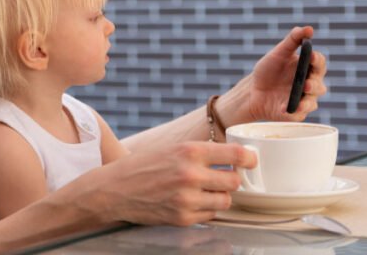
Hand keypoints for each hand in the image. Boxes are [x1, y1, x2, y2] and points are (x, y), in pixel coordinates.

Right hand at [84, 141, 256, 225]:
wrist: (115, 189)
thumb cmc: (144, 166)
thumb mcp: (173, 149)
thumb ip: (201, 152)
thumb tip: (234, 157)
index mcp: (189, 151)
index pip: (235, 154)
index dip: (248, 158)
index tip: (251, 160)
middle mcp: (190, 174)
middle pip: (234, 181)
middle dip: (231, 179)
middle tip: (223, 177)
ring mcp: (187, 199)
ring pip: (225, 201)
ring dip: (220, 196)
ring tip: (205, 191)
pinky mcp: (183, 218)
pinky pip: (210, 216)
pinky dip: (205, 210)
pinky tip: (191, 202)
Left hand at [222, 26, 327, 125]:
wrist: (253, 92)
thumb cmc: (268, 71)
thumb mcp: (279, 53)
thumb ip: (293, 40)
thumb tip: (309, 29)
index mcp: (308, 68)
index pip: (319, 63)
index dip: (317, 60)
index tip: (310, 56)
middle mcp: (310, 85)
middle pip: (320, 85)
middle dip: (314, 83)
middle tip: (306, 82)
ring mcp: (304, 100)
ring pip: (312, 101)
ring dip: (307, 99)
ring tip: (300, 95)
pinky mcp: (295, 113)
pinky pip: (298, 114)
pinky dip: (293, 110)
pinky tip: (284, 107)